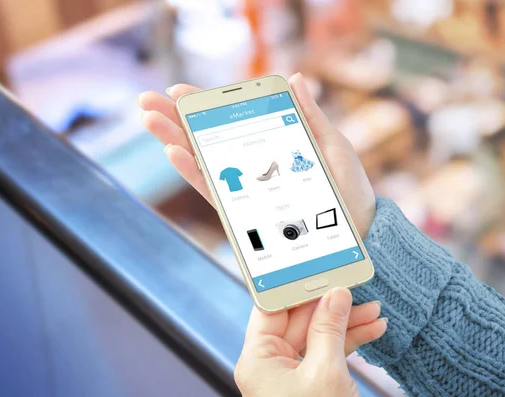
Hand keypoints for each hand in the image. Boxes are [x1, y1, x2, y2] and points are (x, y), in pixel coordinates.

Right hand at [138, 73, 375, 237]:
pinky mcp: (247, 214)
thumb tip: (294, 79)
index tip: (179, 90)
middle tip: (146, 100)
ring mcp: (246, 191)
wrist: (358, 228)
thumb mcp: (330, 144)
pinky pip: (215, 192)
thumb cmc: (346, 187)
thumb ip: (308, 115)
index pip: (228, 123)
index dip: (203, 107)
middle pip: (205, 141)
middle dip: (174, 120)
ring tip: (150, 119)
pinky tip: (174, 153)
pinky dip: (193, 172)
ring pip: (202, 163)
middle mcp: (251, 168)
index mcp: (268, 147)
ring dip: (173, 140)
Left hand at [234, 288, 386, 396]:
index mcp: (258, 359)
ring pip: (318, 334)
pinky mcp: (311, 382)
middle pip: (300, 319)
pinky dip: (350, 340)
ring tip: (374, 310)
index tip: (317, 269)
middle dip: (331, 304)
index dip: (294, 287)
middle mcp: (270, 363)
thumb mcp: (325, 372)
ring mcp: (291, 373)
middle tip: (355, 288)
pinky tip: (372, 328)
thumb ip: (329, 328)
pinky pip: (328, 351)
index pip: (271, 308)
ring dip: (347, 322)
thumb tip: (335, 294)